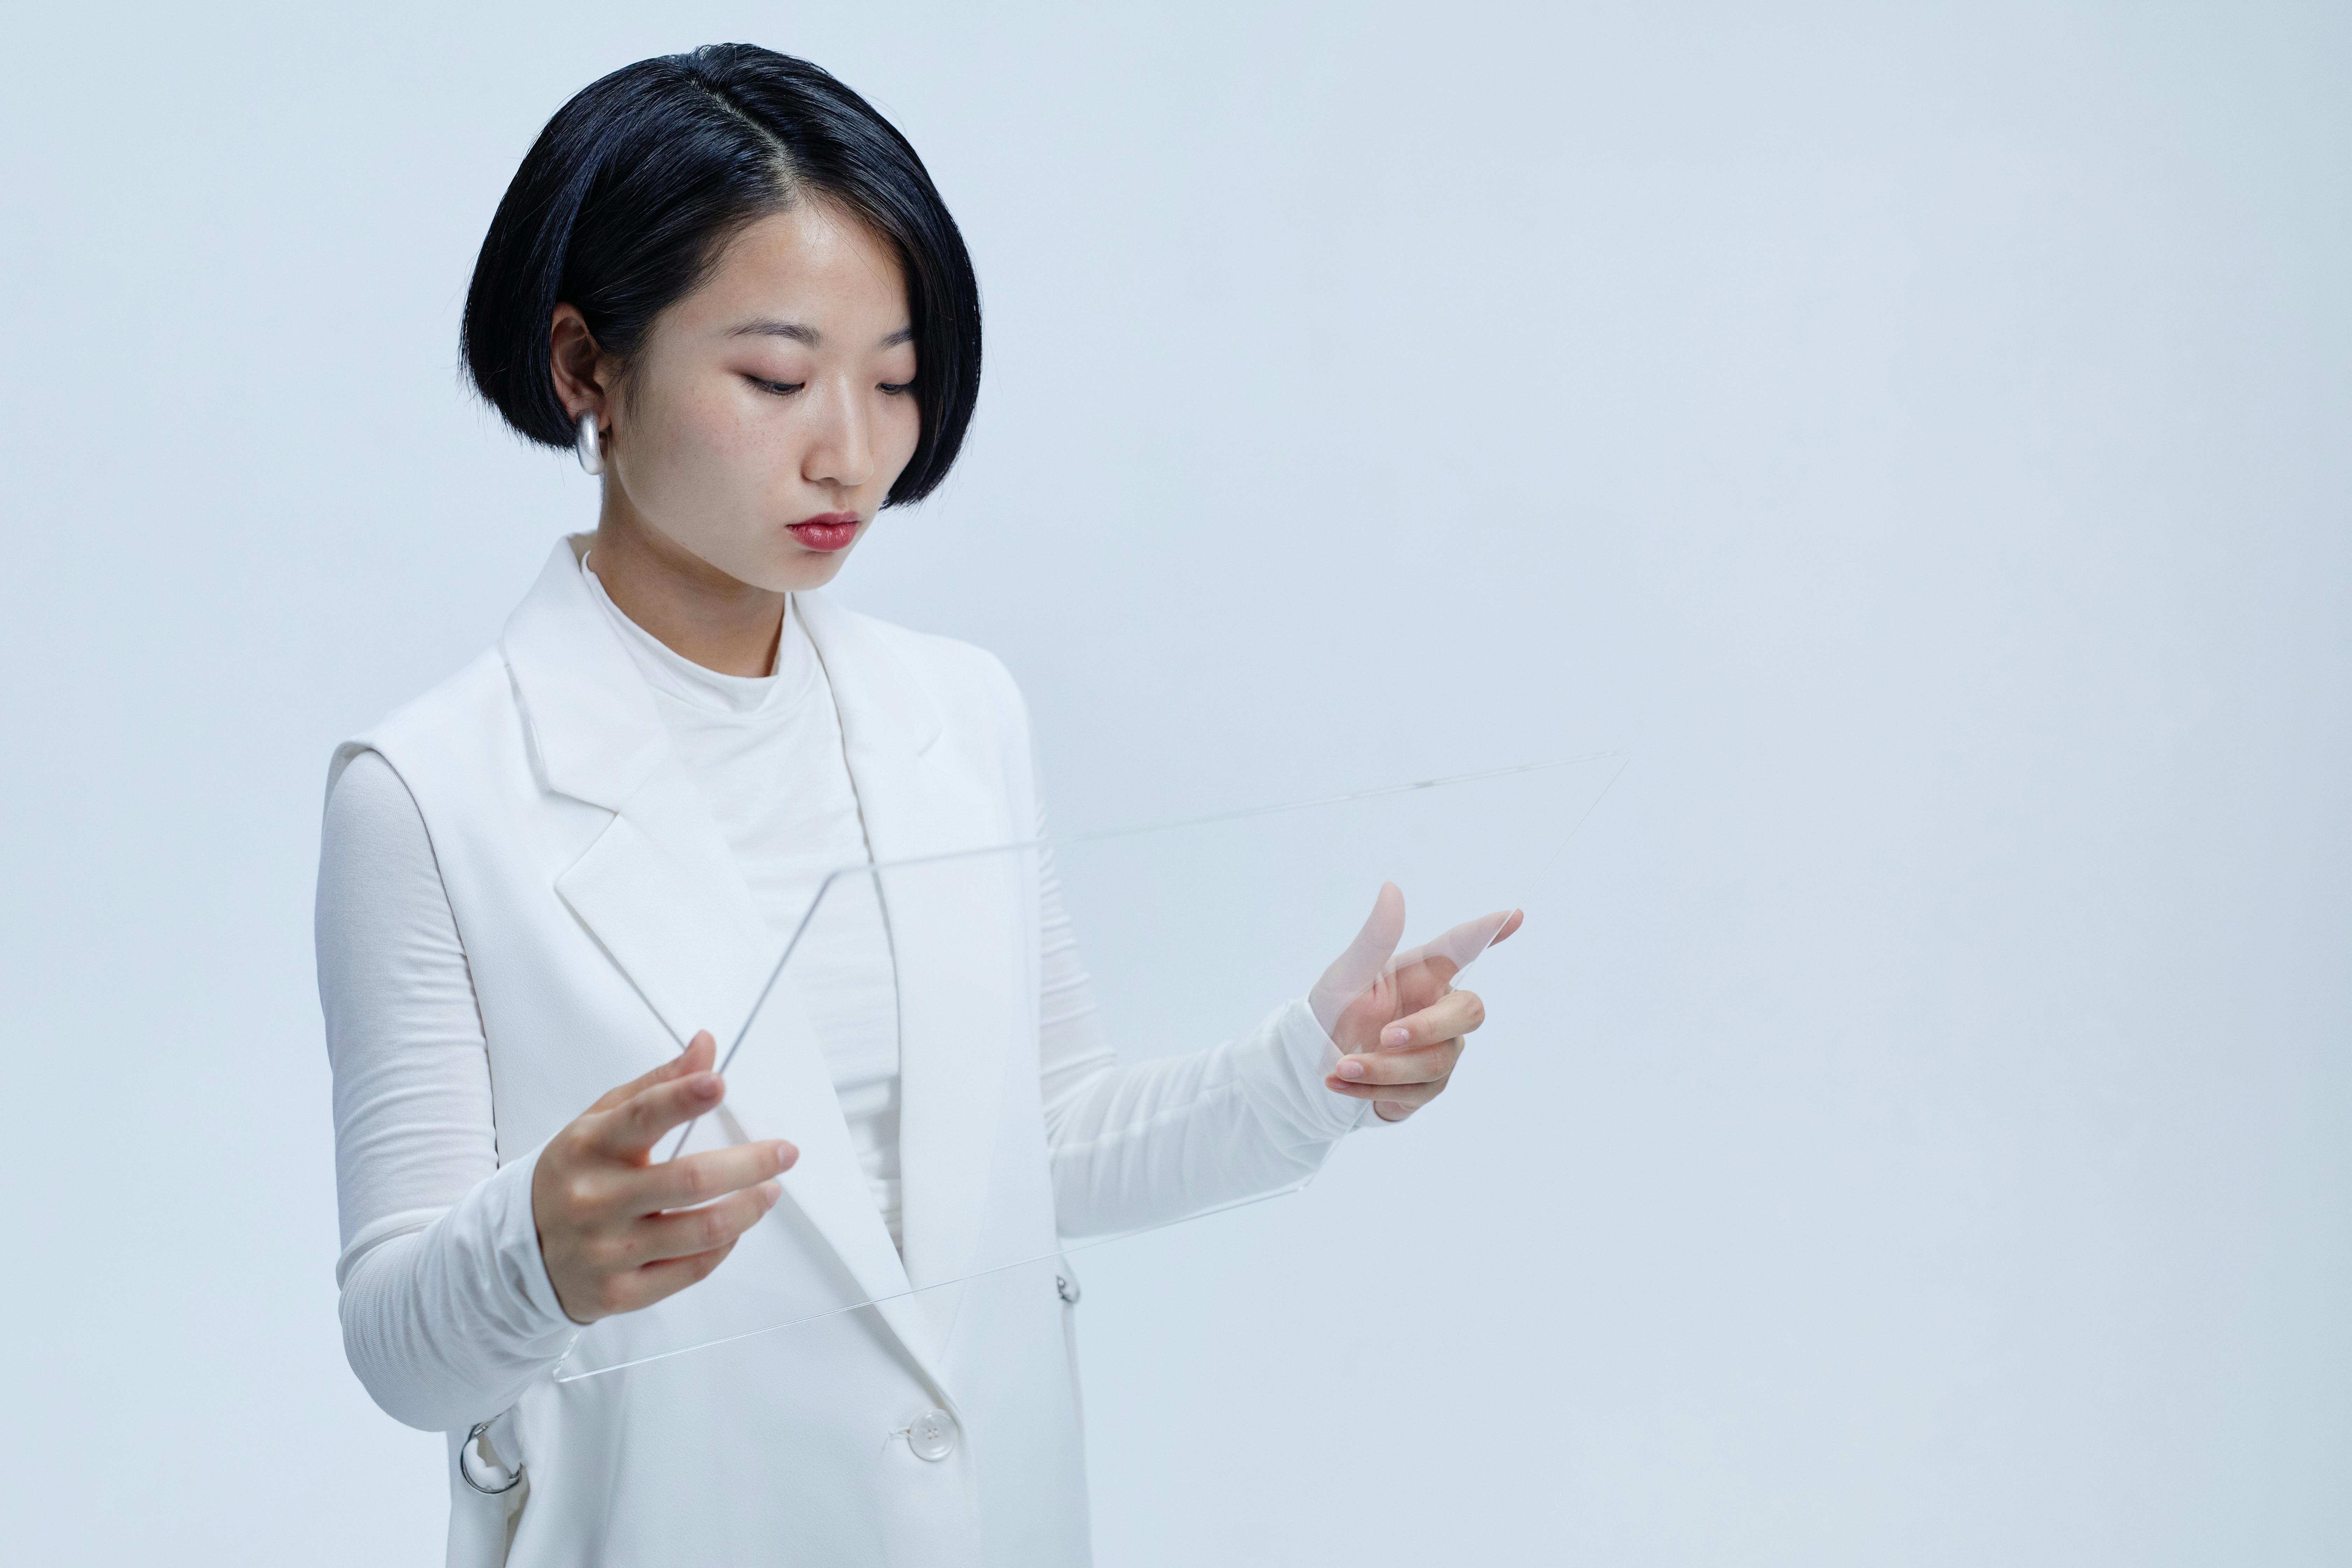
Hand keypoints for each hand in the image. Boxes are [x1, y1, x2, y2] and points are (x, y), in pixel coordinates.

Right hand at [529, 1031, 798, 1323]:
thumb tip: (706, 1046)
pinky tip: (735, 1227)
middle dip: (751, 1163)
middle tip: (785, 1153)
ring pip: (702, 1231)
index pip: (640, 1116)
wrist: (520, 1250)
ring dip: (749, 1208)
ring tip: (769, 1190)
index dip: (682, 1098)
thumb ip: (658, 1084)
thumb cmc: (576, 1174)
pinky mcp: (620, 1292)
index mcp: (589, 1147)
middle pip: (690, 1180)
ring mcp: (607, 1250)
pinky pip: (693, 1269)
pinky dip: (724, 1245)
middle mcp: (595, 1199)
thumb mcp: (602, 1121)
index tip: (719, 1083)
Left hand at [1311, 883, 1522, 1122]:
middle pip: (1469, 1012)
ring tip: (1342, 1066)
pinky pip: (1415, 1091)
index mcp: (1420, 973)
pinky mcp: (1428, 1086)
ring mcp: (1438, 1048)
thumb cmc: (1334, 1008)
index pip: (1461, 948)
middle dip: (1427, 1027)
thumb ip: (1374, 939)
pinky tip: (1339, 1083)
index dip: (1488, 932)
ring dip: (1385, 1067)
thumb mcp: (1346, 975)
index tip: (1515, 914)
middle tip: (1384, 1036)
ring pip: (1436, 1060)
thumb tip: (1391, 888)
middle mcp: (1437, 1008)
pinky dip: (1373, 1088)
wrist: (1314, 1061)